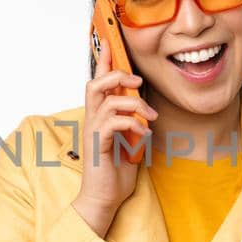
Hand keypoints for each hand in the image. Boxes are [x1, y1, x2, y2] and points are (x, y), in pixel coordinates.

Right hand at [71, 43, 155, 236]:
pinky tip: (144, 135)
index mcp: (98, 118)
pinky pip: (114, 122)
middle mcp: (92, 121)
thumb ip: (134, 126)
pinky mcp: (98, 145)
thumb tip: (147, 113)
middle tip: (137, 81)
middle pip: (95, 84)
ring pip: (108, 100)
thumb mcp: (131, 144)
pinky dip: (133, 124)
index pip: (98, 83)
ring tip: (150, 117)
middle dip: (117, 75)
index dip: (103, 61)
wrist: (103, 200)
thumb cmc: (115, 174)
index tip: (110, 41)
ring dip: (134, 104)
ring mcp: (93, 132)